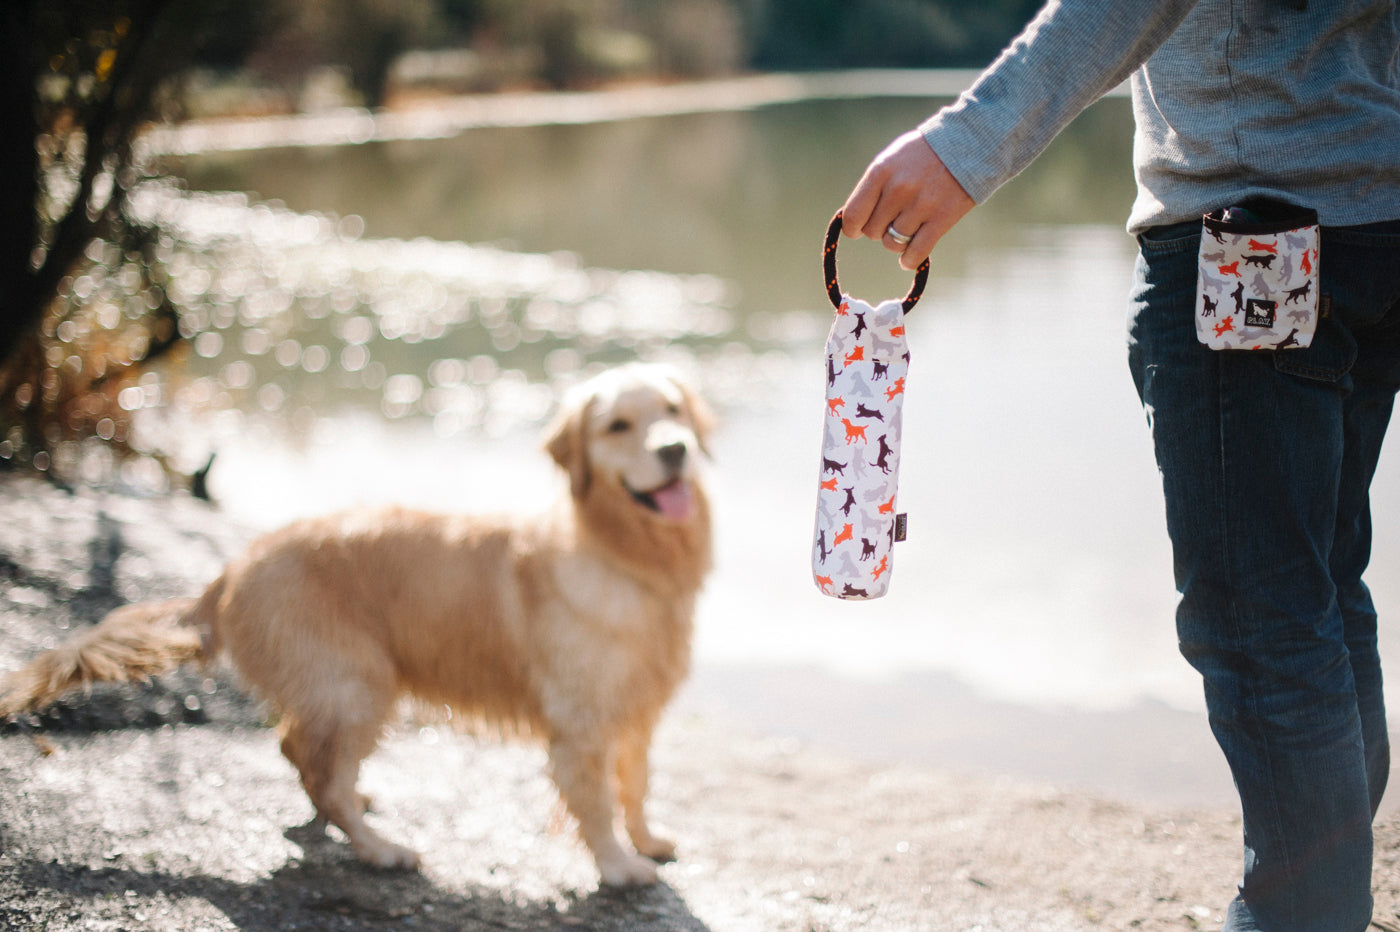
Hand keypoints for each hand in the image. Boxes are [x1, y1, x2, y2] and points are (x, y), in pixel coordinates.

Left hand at [841, 130, 975, 270]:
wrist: (969, 143)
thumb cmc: (923, 155)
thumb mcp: (892, 160)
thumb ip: (872, 188)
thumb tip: (849, 219)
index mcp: (881, 172)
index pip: (853, 215)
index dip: (853, 228)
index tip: (857, 230)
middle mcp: (898, 189)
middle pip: (872, 232)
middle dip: (879, 229)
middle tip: (893, 219)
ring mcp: (921, 205)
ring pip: (892, 244)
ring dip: (896, 242)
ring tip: (907, 229)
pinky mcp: (942, 219)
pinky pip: (916, 253)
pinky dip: (909, 260)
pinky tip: (908, 258)